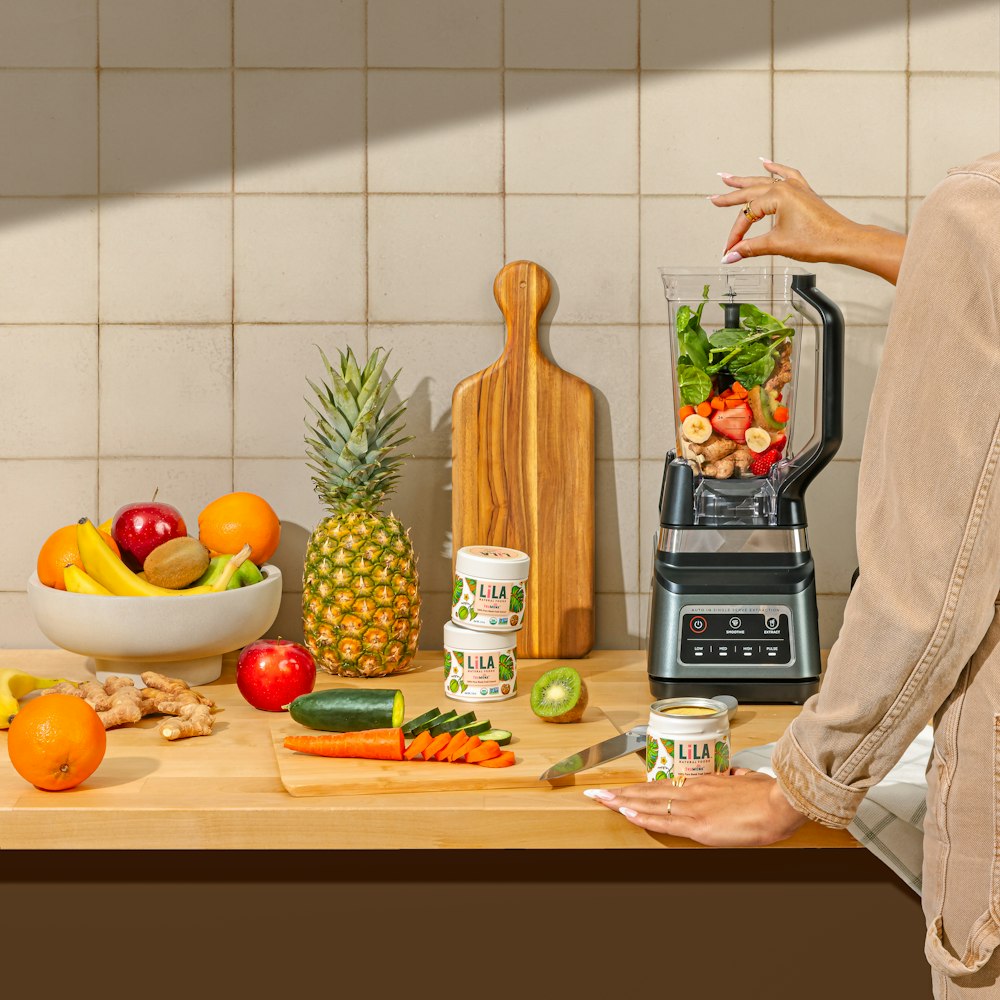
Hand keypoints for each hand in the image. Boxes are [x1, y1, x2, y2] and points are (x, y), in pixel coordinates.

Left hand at [584, 768, 808, 846]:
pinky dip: (641, 816)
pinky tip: (625, 812)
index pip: (662, 785)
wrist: (779, 803)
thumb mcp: (746, 782)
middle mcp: (691, 791)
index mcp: (702, 784)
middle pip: (648, 791)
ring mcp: (691, 806)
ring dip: (622, 801)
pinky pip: (662, 820)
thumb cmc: (767, 795)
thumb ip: (734, 780)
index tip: (621, 787)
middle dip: (620, 792)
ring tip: (600, 800)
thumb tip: (735, 776)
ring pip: (648, 802)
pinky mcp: (696, 824)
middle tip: (597, 792)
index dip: (639, 787)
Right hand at [710, 159, 904, 283]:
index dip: (736, 234)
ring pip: (764, 180)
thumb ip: (750, 248)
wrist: (843, 240)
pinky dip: (775, 168)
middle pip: (750, 192)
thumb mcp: (778, 245)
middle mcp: (785, 187)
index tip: (729, 249)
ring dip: (745, 180)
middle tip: (713, 198)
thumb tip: (731, 255)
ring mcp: (796, 188)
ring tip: (728, 177)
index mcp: (778, 196)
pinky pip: (786, 174)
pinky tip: (766, 162)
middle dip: (730, 198)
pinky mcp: (804, 192)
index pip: (747, 215)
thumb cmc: (817, 240)